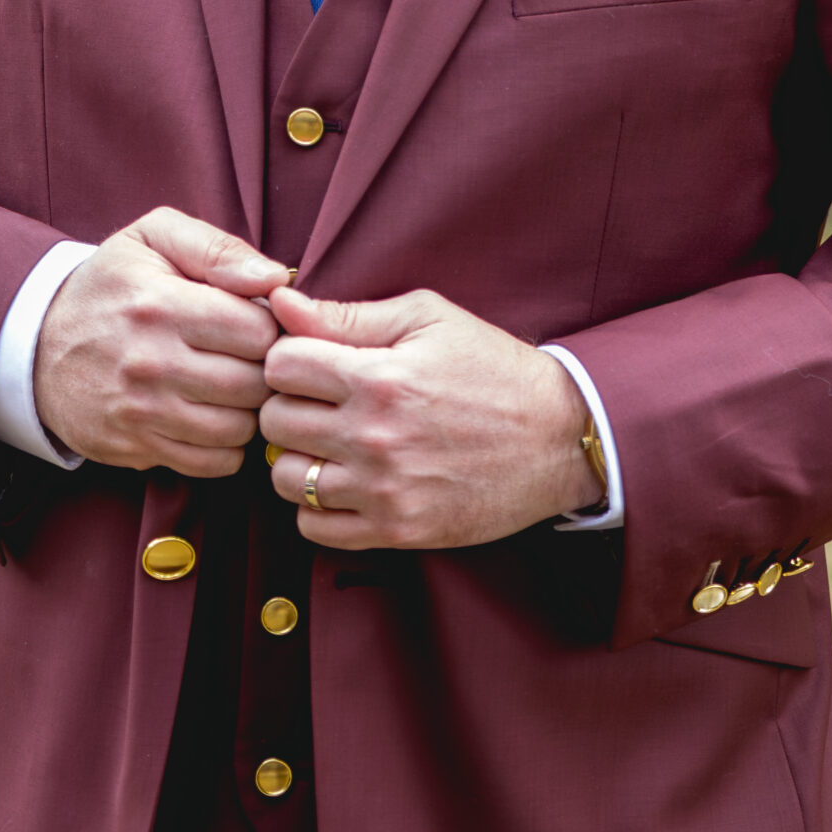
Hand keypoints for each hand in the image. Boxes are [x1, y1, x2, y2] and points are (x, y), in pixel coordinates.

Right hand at [35, 208, 286, 477]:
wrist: (38, 345)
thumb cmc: (111, 284)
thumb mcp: (153, 237)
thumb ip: (219, 248)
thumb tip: (278, 279)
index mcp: (158, 304)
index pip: (257, 330)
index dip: (270, 324)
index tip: (256, 319)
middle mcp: (149, 364)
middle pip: (254, 384)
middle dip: (265, 369)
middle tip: (251, 355)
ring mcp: (140, 413)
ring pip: (238, 429)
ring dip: (249, 409)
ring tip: (233, 383)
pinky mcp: (133, 449)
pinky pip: (211, 464)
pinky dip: (225, 445)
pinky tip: (213, 414)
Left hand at [259, 283, 601, 550]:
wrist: (557, 438)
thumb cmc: (492, 367)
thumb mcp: (428, 319)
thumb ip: (350, 314)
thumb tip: (281, 301)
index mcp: (381, 377)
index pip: (281, 364)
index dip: (289, 355)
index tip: (310, 359)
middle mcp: (375, 437)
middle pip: (274, 420)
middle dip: (287, 402)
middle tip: (316, 399)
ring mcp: (385, 490)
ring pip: (285, 477)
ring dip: (295, 455)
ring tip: (326, 440)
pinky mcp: (398, 530)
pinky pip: (314, 528)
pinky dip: (315, 505)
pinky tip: (340, 480)